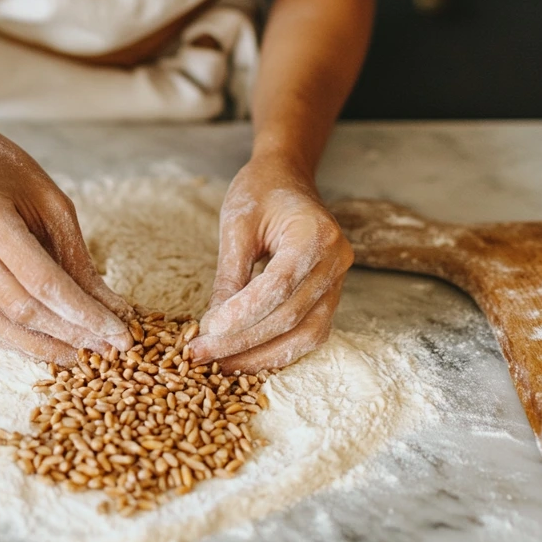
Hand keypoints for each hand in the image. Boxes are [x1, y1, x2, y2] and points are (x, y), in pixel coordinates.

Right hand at [0, 114, 133, 363]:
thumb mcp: (52, 202)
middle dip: (67, 333)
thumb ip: (77, 257)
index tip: (117, 333)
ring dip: (39, 346)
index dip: (82, 313)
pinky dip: (11, 339)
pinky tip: (42, 344)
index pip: (40, 279)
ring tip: (79, 354)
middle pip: (18, 306)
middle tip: (106, 349)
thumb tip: (110, 308)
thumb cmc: (8, 171)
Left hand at [188, 157, 352, 372]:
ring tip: (221, 365)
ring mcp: (339, 280)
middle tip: (202, 354)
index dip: (243, 313)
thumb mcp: (236, 224)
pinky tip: (246, 358)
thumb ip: (230, 274)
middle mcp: (336, 260)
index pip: (280, 285)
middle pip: (292, 315)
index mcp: (316, 234)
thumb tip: (213, 327)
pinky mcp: (330, 294)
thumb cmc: (260, 191)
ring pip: (306, 334)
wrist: (287, 176)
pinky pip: (310, 332)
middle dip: (244, 341)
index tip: (207, 330)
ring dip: (262, 355)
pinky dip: (279, 349)